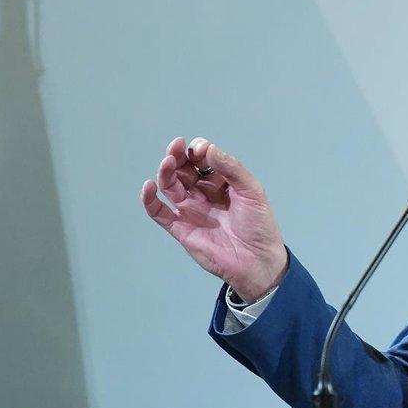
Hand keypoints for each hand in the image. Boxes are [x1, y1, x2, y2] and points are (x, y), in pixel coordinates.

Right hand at [141, 136, 287, 301]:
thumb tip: (210, 148)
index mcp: (221, 181)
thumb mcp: (252, 191)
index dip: (199, 150)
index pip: (203, 159)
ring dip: (165, 171)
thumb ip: (232, 169)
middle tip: (176, 146)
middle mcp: (203, 193)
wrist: (257, 261)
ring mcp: (190, 209)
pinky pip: (159, 212)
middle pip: (183, 169)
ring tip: (167, 161)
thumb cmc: (259, 226)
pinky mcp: (181, 228)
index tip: (201, 149)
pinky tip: (148, 186)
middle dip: (178, 155)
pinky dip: (149, 200)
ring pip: (170, 185)